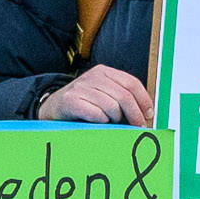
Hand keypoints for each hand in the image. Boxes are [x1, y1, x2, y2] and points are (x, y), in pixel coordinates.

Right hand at [39, 66, 155, 126]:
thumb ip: (120, 97)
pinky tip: (97, 122)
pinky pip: (97, 114)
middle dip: (135, 115)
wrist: (51, 107)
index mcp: (104, 72)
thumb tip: (145, 113)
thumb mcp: (102, 93)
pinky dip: (101, 122)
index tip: (148, 114)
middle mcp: (93, 76)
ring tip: (110, 123)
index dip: (143, 100)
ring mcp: (81, 87)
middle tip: (137, 126)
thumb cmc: (82, 104)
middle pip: (124, 96)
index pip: (131, 83)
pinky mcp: (71, 100)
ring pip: (112, 107)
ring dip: (114, 119)